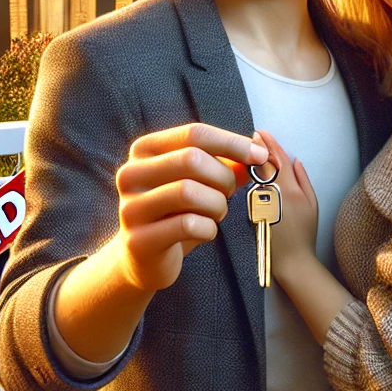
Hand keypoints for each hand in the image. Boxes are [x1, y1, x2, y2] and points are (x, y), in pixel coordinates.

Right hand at [111, 123, 267, 292]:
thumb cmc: (177, 211)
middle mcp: (131, 173)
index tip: (260, 155)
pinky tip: (205, 232)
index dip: (232, 142)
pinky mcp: (138, 240)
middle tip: (230, 192)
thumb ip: (227, 164)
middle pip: (191, 159)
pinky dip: (209, 229)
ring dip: (217, 204)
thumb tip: (260, 151)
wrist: (144, 257)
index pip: (194, 133)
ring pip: (188, 192)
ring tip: (217, 213)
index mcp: (145, 149)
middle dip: (223, 177)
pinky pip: (187, 225)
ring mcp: (130, 207)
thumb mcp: (201, 181)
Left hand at [254, 130, 318, 282]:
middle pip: (263, 163)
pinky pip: (251, 189)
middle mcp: (273, 193)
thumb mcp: (313, 204)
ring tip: (248, 148)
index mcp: (290, 189)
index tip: (262, 133)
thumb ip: (303, 180)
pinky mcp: (252, 211)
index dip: (270, 144)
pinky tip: (247, 171)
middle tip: (253, 134)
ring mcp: (260, 202)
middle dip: (257, 147)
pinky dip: (250, 178)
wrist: (291, 260)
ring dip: (251, 161)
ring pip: (254, 176)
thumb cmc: (305, 233)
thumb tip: (295, 160)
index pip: (278, 159)